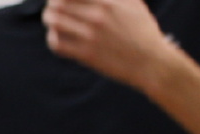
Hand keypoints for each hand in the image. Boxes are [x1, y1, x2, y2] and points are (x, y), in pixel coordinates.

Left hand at [42, 0, 176, 90]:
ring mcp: (91, 36)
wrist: (150, 61)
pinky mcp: (86, 54)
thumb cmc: (142, 31)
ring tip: (51, 19)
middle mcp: (98, 16)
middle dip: (51, 3)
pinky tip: (56, 36)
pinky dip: (52, 38)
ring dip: (49, 19)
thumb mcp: (133, 3)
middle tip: (51, 6)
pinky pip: (58, 44)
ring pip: (55, 22)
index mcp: (109, 1)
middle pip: (59, 3)